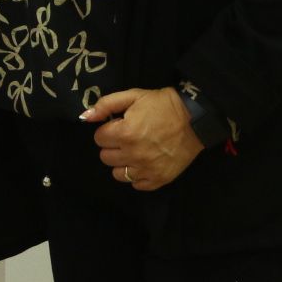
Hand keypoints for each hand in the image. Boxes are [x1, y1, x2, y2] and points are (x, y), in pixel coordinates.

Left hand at [80, 87, 202, 190]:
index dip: (108, 130)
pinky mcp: (159, 179)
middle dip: (112, 145)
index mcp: (125, 132)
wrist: (195, 119)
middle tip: (126, 137)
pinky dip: (137, 175)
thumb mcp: (134, 96)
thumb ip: (107, 104)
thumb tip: (85, 117)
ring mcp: (147, 169)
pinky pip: (136, 184)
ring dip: (122, 162)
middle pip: (105, 157)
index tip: (119, 125)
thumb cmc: (163, 105)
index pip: (99, 138)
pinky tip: (144, 163)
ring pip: (117, 174)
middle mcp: (134, 154)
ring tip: (134, 151)